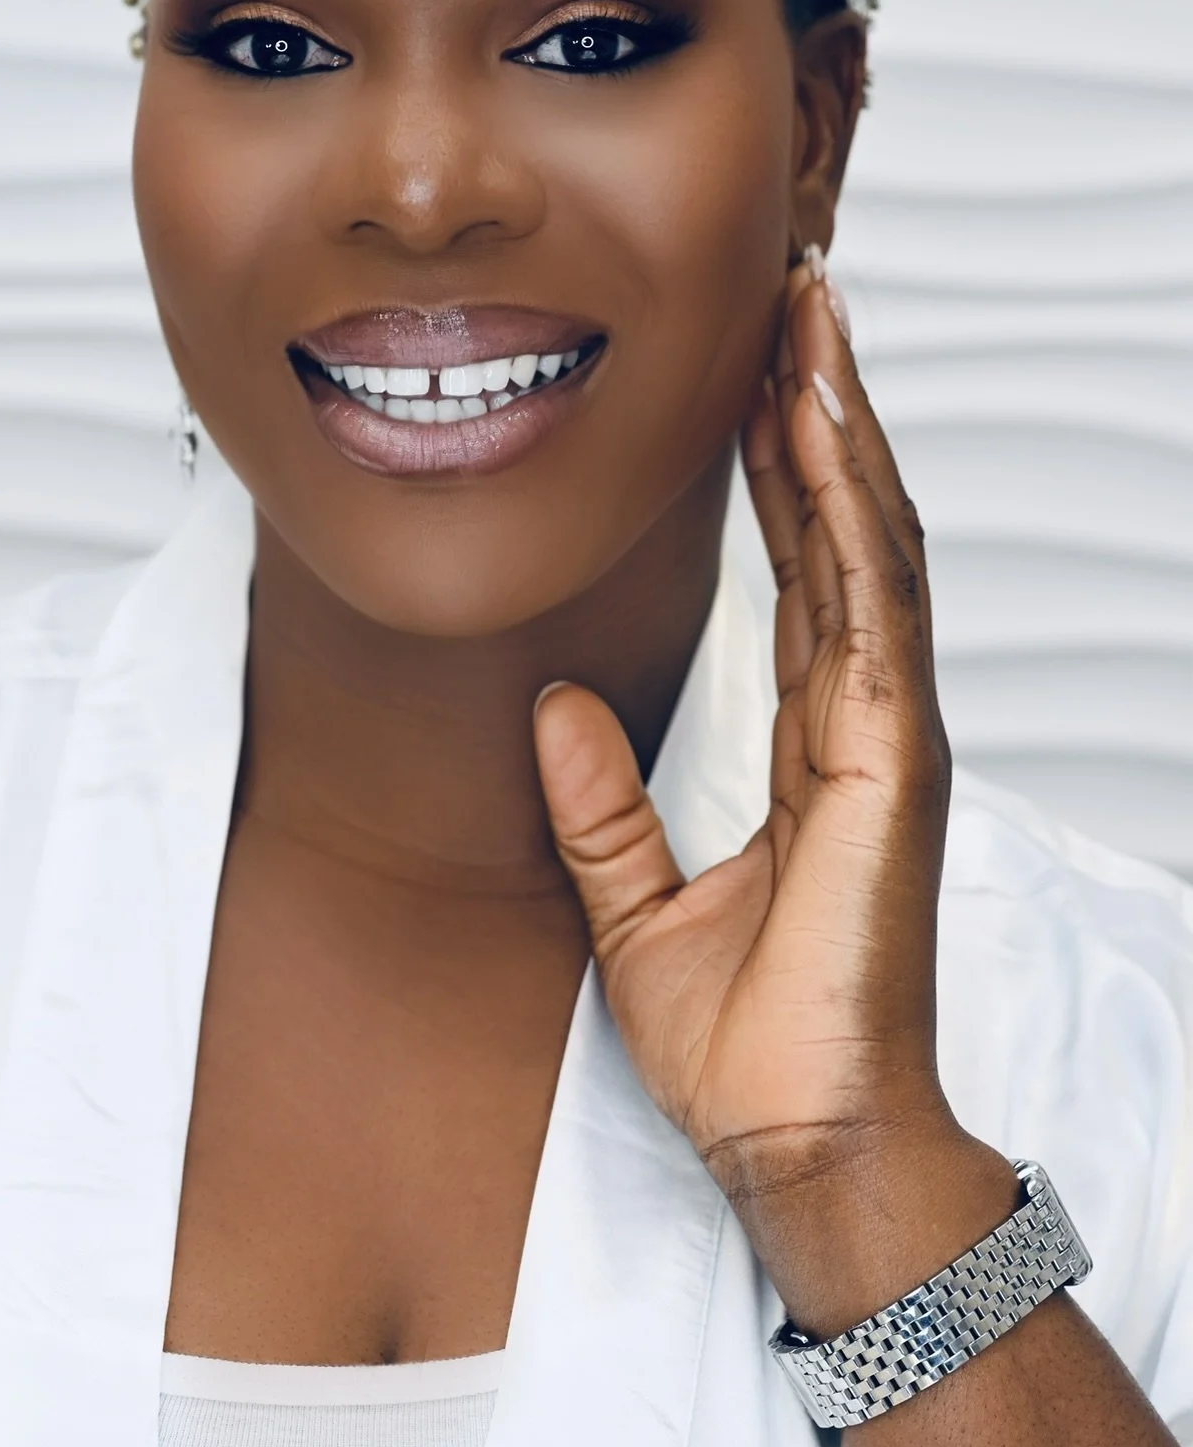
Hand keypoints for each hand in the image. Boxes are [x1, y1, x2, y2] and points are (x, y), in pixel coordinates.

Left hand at [535, 255, 1008, 1330]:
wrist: (794, 1143)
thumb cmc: (744, 1045)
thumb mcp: (633, 906)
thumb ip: (602, 804)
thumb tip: (553, 705)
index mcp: (814, 744)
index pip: (801, 572)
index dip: (778, 470)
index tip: (750, 376)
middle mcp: (862, 720)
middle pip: (847, 530)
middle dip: (818, 412)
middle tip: (791, 303)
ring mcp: (886, 733)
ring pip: (871, 542)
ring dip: (839, 427)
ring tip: (808, 323)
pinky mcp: (892, 757)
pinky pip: (873, 605)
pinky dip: (848, 508)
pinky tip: (821, 429)